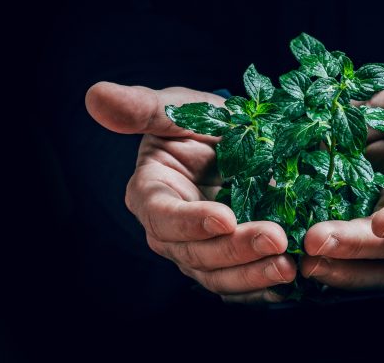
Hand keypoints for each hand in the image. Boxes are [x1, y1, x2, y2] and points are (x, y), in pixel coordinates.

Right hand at [85, 82, 295, 302]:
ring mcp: (199, 250)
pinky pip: (239, 283)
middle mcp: (171, 231)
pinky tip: (285, 283)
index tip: (225, 217)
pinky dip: (261, 287)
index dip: (191, 221)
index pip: (163, 216)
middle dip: (235, 250)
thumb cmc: (198, 122)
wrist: (228, 140)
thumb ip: (143, 108)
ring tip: (288, 266)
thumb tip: (96, 96)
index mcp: (151, 195)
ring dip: (253, 274)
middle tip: (276, 240)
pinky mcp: (225, 261)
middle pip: (195, 253)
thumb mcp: (176, 108)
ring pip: (218, 275)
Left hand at [300, 88, 383, 289]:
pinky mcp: (342, 252)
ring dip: (335, 271)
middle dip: (354, 247)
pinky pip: (333, 268)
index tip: (383, 222)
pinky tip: (286, 260)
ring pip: (365, 273)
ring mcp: (373, 245)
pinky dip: (313, 267)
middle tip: (315, 240)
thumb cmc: (378, 122)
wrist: (340, 135)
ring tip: (301, 260)